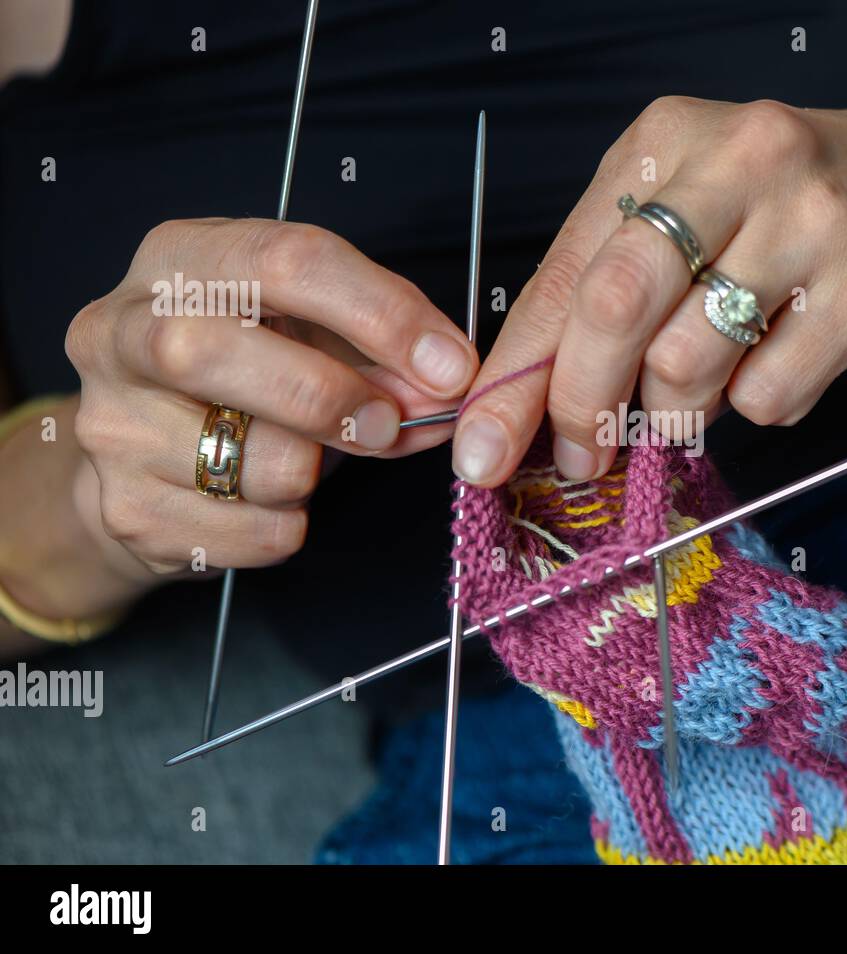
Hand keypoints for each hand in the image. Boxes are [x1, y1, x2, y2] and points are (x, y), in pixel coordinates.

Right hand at [65, 217, 477, 574]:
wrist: (147, 461)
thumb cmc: (248, 376)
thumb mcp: (312, 334)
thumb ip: (382, 353)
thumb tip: (448, 385)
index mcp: (181, 259)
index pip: (286, 261)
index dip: (382, 314)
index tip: (452, 365)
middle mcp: (120, 329)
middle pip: (210, 350)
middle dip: (326, 395)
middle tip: (389, 424)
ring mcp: (110, 423)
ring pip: (246, 459)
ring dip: (313, 471)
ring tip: (307, 460)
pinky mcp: (126, 509)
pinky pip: (252, 530)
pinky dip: (289, 525)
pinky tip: (270, 501)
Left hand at [452, 93, 846, 485]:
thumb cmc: (797, 201)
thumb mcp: (695, 202)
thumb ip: (616, 279)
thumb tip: (538, 396)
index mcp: (666, 140)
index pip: (567, 271)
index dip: (517, 373)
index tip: (482, 449)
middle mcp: (734, 166)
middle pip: (615, 307)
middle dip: (580, 404)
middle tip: (580, 456)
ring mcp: (808, 224)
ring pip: (688, 364)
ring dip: (678, 412)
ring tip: (702, 394)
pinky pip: (770, 395)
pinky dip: (758, 408)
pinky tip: (781, 367)